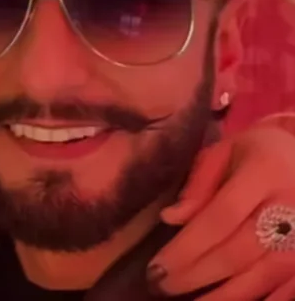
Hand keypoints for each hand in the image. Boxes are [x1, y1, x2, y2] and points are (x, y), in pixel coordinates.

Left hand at [148, 123, 294, 299]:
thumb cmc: (259, 154)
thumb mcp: (225, 152)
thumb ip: (198, 184)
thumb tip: (169, 219)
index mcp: (265, 172)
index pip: (220, 217)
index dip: (187, 247)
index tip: (156, 266)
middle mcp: (292, 205)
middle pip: (239, 252)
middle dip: (196, 274)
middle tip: (162, 285)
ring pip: (265, 276)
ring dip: (224, 296)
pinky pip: (288, 288)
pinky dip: (261, 300)